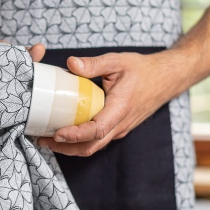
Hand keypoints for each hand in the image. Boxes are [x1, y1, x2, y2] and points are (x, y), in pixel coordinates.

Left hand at [38, 51, 176, 156]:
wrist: (166, 79)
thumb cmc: (143, 69)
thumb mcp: (118, 61)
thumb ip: (94, 64)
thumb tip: (70, 63)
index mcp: (120, 108)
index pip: (96, 130)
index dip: (75, 135)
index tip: (56, 133)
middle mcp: (120, 124)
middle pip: (91, 146)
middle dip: (65, 148)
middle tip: (42, 140)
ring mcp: (120, 129)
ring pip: (94, 147)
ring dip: (71, 147)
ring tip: (48, 139)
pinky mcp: (118, 128)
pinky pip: (98, 140)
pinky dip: (80, 141)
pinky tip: (65, 132)